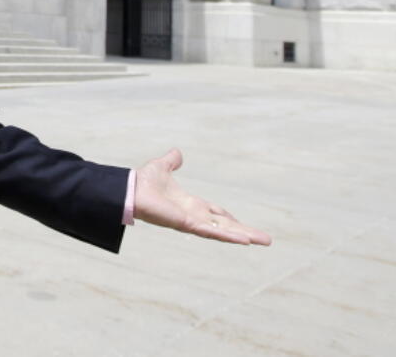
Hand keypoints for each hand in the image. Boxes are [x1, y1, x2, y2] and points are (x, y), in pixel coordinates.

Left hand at [133, 149, 270, 245]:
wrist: (130, 189)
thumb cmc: (143, 182)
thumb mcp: (163, 167)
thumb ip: (171, 161)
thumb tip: (177, 153)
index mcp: (190, 204)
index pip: (216, 213)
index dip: (229, 219)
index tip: (243, 226)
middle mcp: (194, 215)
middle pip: (225, 225)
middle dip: (245, 232)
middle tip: (265, 239)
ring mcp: (192, 222)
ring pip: (223, 231)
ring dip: (243, 236)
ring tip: (264, 241)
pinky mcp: (187, 224)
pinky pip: (211, 231)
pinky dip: (227, 236)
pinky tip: (244, 240)